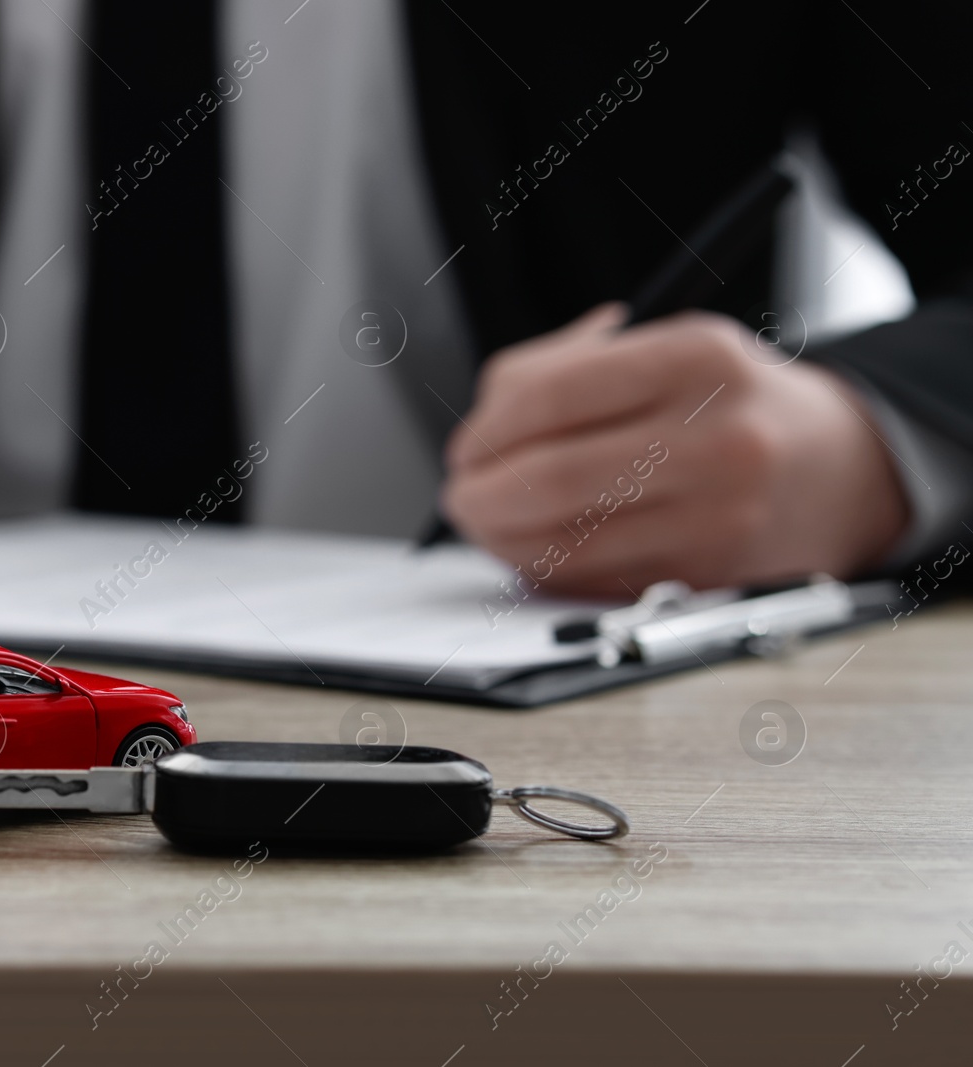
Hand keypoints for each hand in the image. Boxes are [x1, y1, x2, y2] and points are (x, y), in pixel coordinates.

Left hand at [443, 304, 909, 595]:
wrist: (844, 469)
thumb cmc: (731, 404)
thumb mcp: (663, 349)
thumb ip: (558, 372)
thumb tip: (479, 435)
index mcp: (698, 359)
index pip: (548, 396)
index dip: (485, 430)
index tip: (465, 448)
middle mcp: (719, 438)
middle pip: (548, 479)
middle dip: (478, 494)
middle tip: (460, 495)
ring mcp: (720, 517)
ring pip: (563, 544)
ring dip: (501, 541)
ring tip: (490, 523)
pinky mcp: (710, 579)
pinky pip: (593, 582)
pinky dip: (546, 569)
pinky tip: (539, 549)